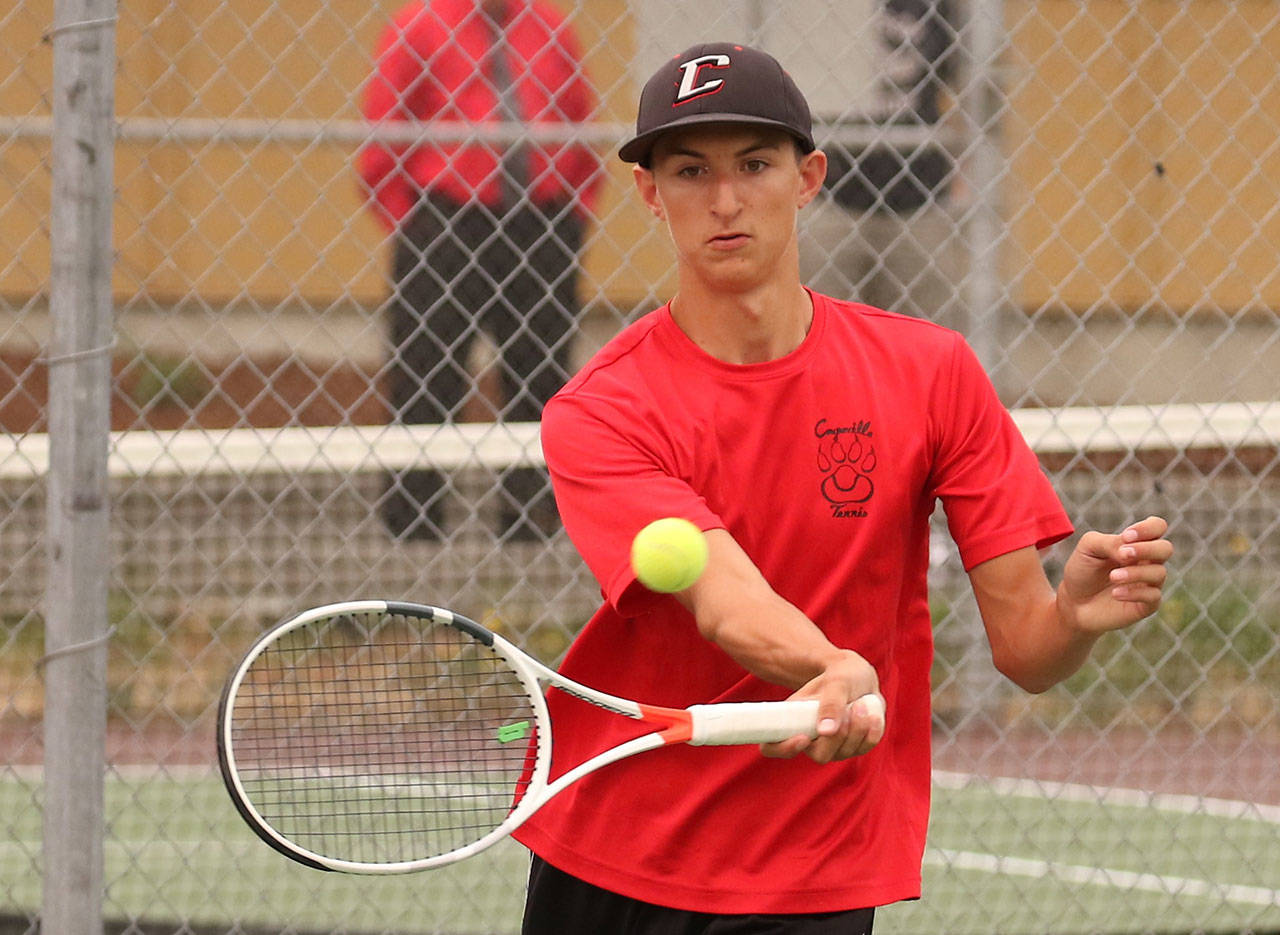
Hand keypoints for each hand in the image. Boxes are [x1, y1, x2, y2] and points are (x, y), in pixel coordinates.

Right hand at [760, 651, 884, 763]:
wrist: (856, 675)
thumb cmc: (839, 675)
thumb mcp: (836, 682)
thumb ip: (830, 704)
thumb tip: (824, 731)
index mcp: (792, 721)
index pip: (772, 747)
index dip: (784, 748)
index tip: (804, 737)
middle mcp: (811, 739)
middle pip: (819, 755)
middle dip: (838, 736)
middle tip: (850, 709)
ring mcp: (833, 746)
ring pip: (844, 753)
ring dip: (857, 729)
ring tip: (861, 704)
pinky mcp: (854, 746)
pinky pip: (864, 749)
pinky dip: (872, 732)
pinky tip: (873, 714)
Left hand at [1058, 515, 1172, 635]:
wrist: (1072, 603)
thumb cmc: (1082, 571)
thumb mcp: (1088, 548)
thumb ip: (1108, 542)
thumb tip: (1128, 551)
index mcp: (1135, 543)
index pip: (1157, 527)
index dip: (1148, 528)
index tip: (1126, 536)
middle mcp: (1147, 561)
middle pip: (1165, 548)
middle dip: (1146, 549)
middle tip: (1122, 554)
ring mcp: (1149, 583)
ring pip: (1159, 573)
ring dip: (1135, 573)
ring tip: (1113, 577)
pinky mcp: (1147, 605)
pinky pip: (1153, 596)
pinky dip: (1134, 593)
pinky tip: (1116, 593)